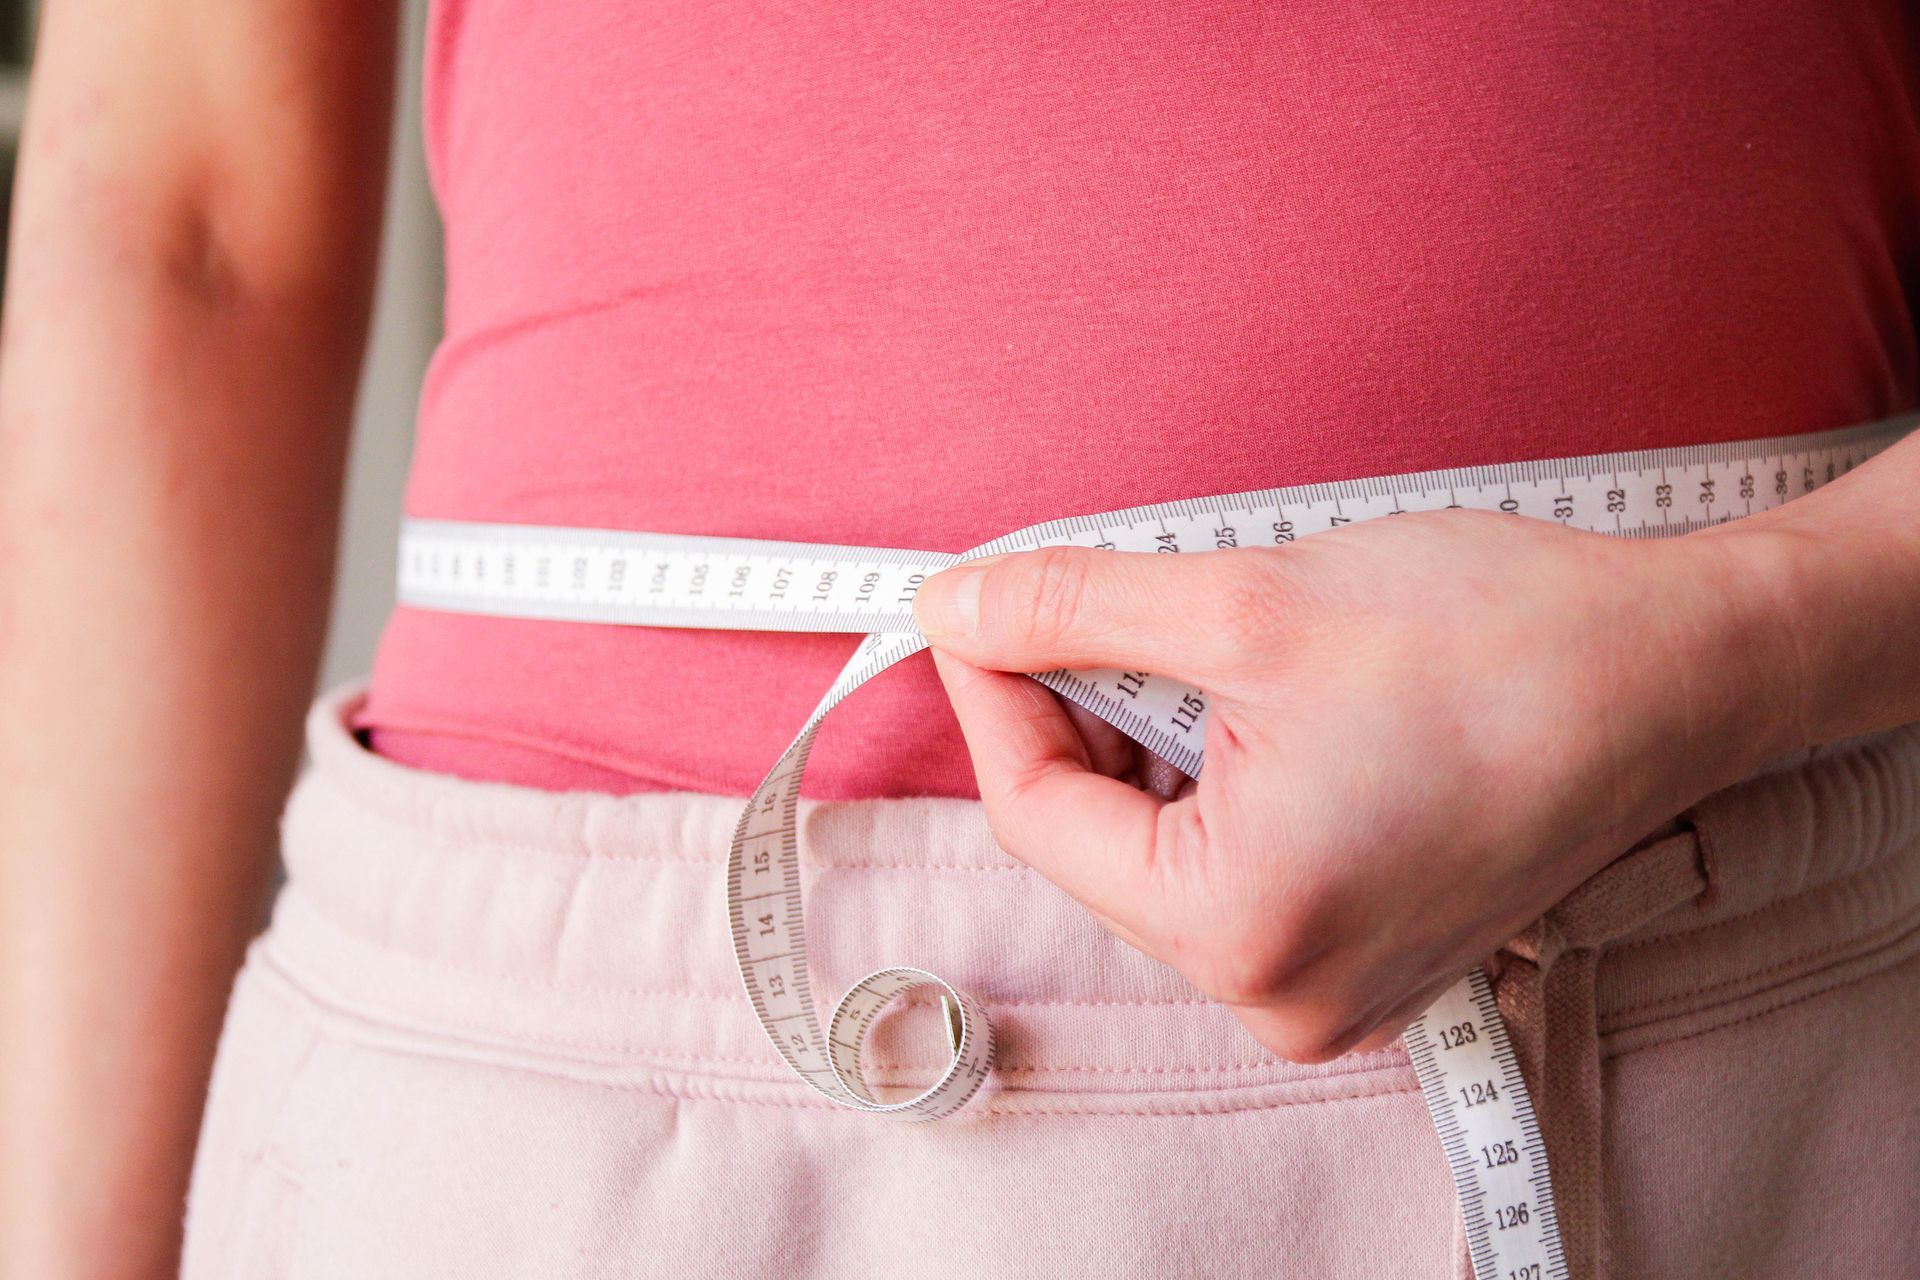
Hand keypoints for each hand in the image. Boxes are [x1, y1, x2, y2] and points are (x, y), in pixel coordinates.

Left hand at [914, 510, 1790, 1062]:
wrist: (1681, 666)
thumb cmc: (1493, 637)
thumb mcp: (1245, 601)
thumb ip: (1073, 607)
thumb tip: (953, 611)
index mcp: (1240, 930)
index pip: (1036, 815)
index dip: (991, 695)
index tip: (974, 607)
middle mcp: (1280, 996)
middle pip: (1100, 839)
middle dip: (1081, 711)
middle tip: (1096, 600)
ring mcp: (1331, 989)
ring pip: (1166, 848)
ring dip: (1152, 737)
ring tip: (1209, 641)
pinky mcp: (1373, 955)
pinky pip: (1239, 867)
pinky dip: (1217, 777)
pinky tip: (1255, 697)